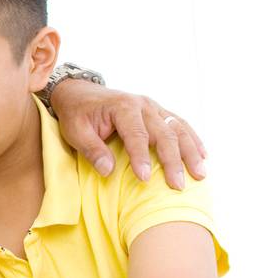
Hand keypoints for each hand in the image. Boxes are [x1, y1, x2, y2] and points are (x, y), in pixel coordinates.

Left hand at [48, 80, 206, 190]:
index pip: (136, 135)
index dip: (141, 158)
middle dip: (173, 161)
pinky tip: (203, 155)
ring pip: (178, 128)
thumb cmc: (77, 114)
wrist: (80, 92)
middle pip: (164, 133)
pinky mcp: (158, 112)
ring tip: (200, 174)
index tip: (145, 179)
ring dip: (191, 152)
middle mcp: (143, 105)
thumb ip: (91, 149)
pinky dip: (193, 140)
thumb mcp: (75, 131)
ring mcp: (153, 107)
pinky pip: (180, 125)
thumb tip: (108, 171)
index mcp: (122, 107)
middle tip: (178, 185)